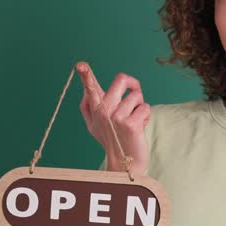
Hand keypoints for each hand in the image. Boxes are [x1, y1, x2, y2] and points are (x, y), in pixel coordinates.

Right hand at [75, 61, 149, 175]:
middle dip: (133, 85)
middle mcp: (104, 111)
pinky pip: (145, 108)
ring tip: (134, 120)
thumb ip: (90, 105)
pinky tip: (139, 127)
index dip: (86, 75)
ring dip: (139, 107)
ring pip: (137, 96)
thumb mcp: (94, 123)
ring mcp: (117, 117)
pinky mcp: (131, 124)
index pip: (90, 88)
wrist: (124, 161)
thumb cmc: (111, 138)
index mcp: (95, 108)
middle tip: (134, 95)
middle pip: (121, 80)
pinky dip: (145, 116)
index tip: (80, 65)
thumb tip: (87, 89)